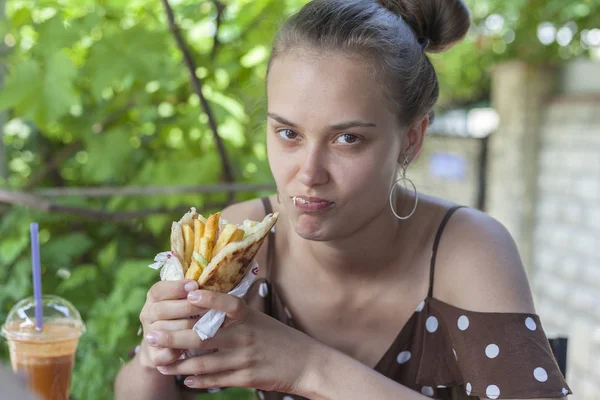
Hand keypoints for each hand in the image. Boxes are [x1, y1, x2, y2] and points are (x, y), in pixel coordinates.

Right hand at [138, 279, 206, 368]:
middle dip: (187, 308)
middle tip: (207, 307)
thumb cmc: (181, 315)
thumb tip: (209, 280)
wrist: (163, 347)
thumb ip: (190, 290)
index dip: (176, 287)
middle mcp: (147, 315)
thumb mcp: (182, 299)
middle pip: (162, 310)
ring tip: (207, 327)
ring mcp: (149, 336)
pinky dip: (179, 352)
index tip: (194, 285)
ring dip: (187, 330)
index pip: (159, 290)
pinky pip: (166, 355)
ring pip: (166, 332)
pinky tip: (193, 349)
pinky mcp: (153, 357)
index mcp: (154, 298)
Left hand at [145, 290, 322, 394]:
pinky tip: (183, 378)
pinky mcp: (246, 378)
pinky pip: (216, 380)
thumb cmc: (279, 337)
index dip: (208, 299)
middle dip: (173, 337)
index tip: (187, 294)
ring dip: (178, 363)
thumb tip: (202, 301)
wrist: (305, 363)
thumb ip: (235, 313)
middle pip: (203, 336)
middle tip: (151, 336)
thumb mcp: (260, 318)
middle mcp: (245, 336)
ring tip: (159, 362)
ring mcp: (244, 358)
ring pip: (203, 362)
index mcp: (249, 317)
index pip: (227, 304)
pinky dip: (197, 379)